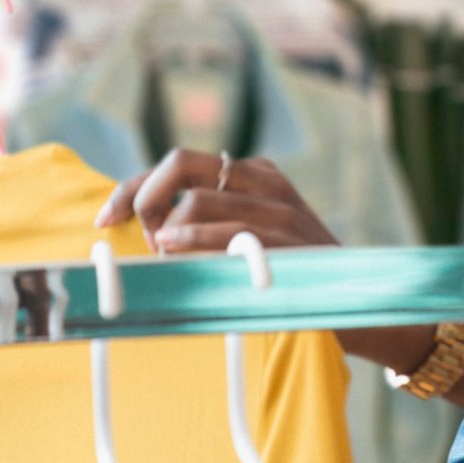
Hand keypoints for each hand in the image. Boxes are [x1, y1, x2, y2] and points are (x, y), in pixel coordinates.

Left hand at [94, 148, 340, 252]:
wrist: (358, 299)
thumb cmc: (292, 274)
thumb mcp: (253, 237)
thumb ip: (211, 224)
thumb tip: (148, 231)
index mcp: (254, 173)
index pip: (179, 163)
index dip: (134, 187)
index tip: (106, 217)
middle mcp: (264, 180)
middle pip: (181, 163)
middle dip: (143, 196)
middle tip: (133, 233)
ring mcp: (278, 207)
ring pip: (196, 199)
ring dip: (165, 230)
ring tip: (162, 258)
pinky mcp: (286, 238)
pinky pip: (226, 230)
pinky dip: (191, 240)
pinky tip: (171, 253)